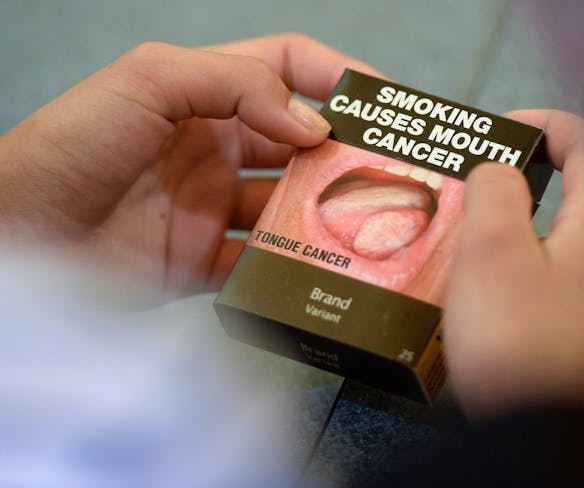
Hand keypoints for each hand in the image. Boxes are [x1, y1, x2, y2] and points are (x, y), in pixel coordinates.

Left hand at [0, 34, 376, 294]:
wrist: (19, 235)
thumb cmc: (70, 145)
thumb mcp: (148, 80)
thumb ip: (235, 83)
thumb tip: (313, 125)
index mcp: (205, 97)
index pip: (286, 70)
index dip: (336, 77)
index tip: (382, 101)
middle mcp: (216, 149)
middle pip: (299, 143)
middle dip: (345, 152)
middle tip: (392, 169)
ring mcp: (212, 208)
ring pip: (287, 208)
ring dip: (325, 213)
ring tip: (368, 222)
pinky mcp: (203, 262)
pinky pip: (261, 264)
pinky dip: (291, 268)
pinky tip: (320, 269)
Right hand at [444, 110, 583, 416]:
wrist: (555, 449)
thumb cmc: (521, 347)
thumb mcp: (490, 253)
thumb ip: (494, 192)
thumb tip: (500, 172)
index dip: (540, 123)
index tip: (496, 133)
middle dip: (527, 187)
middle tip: (475, 199)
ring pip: (578, 250)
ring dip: (530, 240)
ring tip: (478, 258)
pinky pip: (578, 294)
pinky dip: (541, 283)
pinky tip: (506, 312)